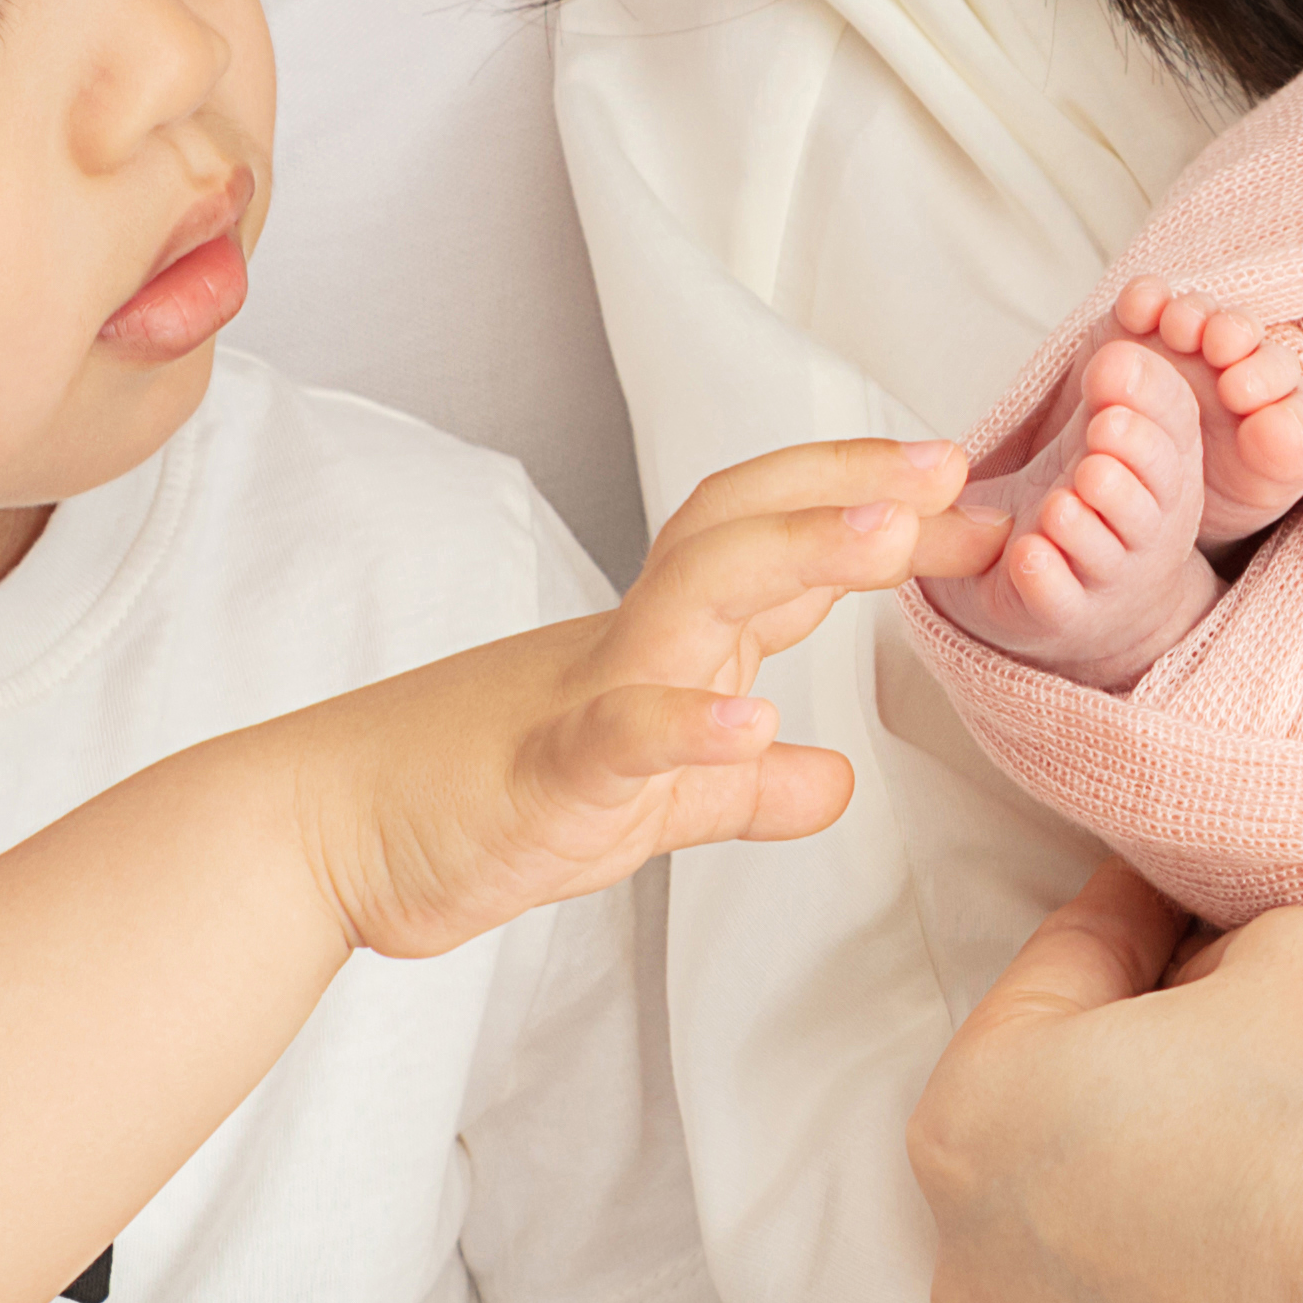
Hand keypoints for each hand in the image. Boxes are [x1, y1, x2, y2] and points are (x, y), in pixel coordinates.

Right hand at [285, 440, 1006, 964]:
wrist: (324, 830)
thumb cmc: (475, 798)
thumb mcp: (648, 803)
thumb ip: (741, 786)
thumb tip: (839, 779)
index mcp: (664, 646)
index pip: (781, 551)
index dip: (877, 520)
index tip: (979, 509)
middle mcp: (632, 645)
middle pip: (743, 529)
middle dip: (848, 490)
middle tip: (951, 472)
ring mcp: (583, 698)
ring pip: (696, 601)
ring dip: (795, 558)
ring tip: (890, 540)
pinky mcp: (542, 774)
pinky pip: (618, 738)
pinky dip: (684, 725)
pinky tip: (753, 725)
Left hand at [909, 863, 1302, 1302]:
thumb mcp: (1287, 943)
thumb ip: (1212, 954)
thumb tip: (1208, 994)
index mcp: (974, 1115)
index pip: (1057, 970)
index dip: (1135, 913)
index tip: (1177, 889)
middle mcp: (976, 1262)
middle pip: (1051, 1111)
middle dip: (1128, 1047)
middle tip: (1222, 998)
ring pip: (1091, 1228)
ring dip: (1154, 1166)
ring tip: (1259, 1120)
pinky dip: (1194, 1268)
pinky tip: (1280, 1227)